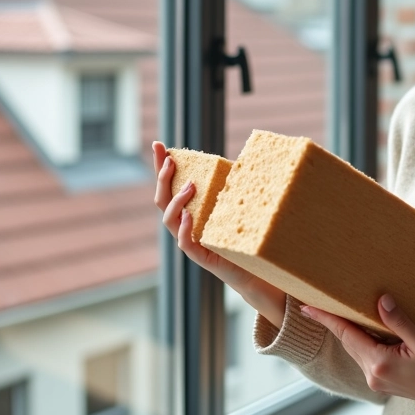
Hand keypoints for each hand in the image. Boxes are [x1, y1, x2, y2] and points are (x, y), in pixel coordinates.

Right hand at [151, 141, 285, 325]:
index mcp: (190, 210)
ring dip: (177, 200)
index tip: (158, 145)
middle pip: (162, 200)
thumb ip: (235, 185)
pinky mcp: (201, 256)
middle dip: (162, 178)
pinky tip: (190, 215)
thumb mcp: (239, 205)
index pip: (169, 186)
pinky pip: (184, 243)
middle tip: (170, 160)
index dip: (161, 166)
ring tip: (191, 185)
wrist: (256, 269)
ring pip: (169, 220)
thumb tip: (244, 157)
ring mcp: (190, 241)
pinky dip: (184, 228)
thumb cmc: (246, 234)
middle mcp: (185, 224)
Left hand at [300, 294, 414, 414]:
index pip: (347, 335)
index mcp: (379, 364)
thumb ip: (399, 322)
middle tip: (315, 305)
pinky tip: (364, 331)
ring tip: (336, 314)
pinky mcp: (384, 382)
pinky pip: (366, 357)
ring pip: (356, 350)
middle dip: (332, 323)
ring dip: (347, 332)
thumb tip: (380, 301)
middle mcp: (373, 375)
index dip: (326, 319)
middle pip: (348, 342)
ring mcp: (377, 381)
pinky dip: (361, 341)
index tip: (307, 308)